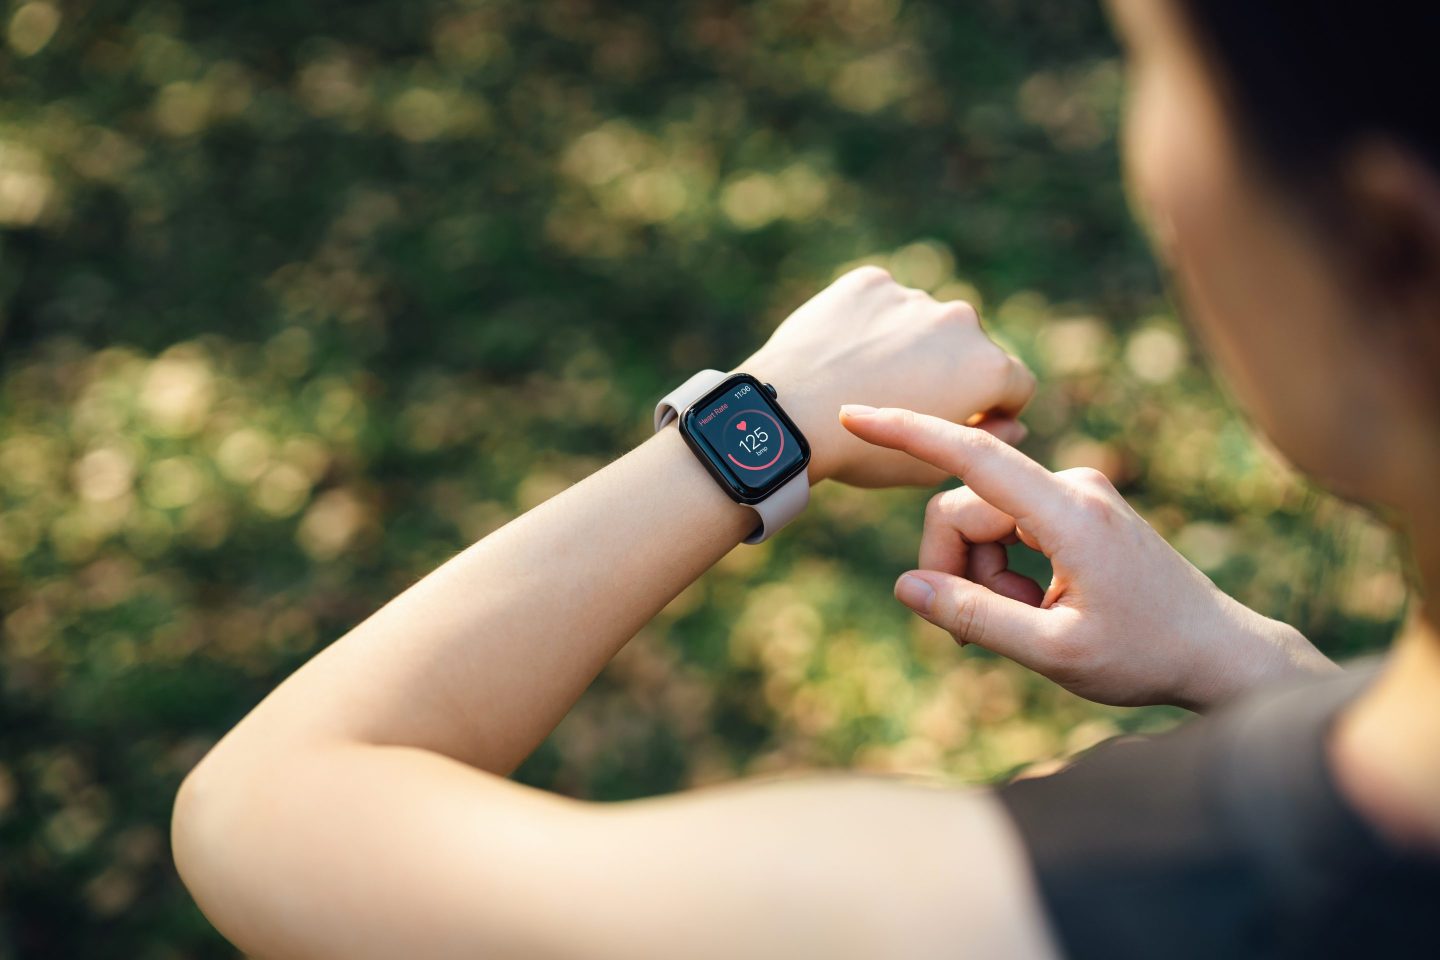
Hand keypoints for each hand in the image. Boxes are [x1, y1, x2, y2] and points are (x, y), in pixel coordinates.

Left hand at [739, 266, 1034, 486]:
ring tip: (864, 378)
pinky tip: (843, 352)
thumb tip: (1012, 421)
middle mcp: (961, 321)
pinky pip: (881, 301)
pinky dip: (869, 321)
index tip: (963, 419)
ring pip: (922, 322)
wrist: (787, 416)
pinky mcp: (870, 281)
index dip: (994, 408)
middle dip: (949, 369)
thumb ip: (984, 440)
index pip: (1016, 384)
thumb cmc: (861, 452)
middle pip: (969, 348)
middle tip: (903, 398)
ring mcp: (914, 296)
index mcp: (988, 368)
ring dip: (908, 343)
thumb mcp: (929, 467)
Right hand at [839, 406, 1338, 711]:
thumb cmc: (1146, 656)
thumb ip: (975, 617)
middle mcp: (1072, 487)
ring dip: (986, 577)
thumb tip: (905, 587)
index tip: (854, 414)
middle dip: (956, 568)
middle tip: (980, 633)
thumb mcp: (1053, 652)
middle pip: (965, 509)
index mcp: (1069, 512)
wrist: (1221, 654)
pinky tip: (1041, 608)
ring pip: (984, 522)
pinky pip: (1011, 528)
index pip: (971, 455)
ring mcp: (1078, 494)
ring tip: (1030, 623)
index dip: (907, 432)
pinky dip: (1006, 571)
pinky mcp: (1079, 509)